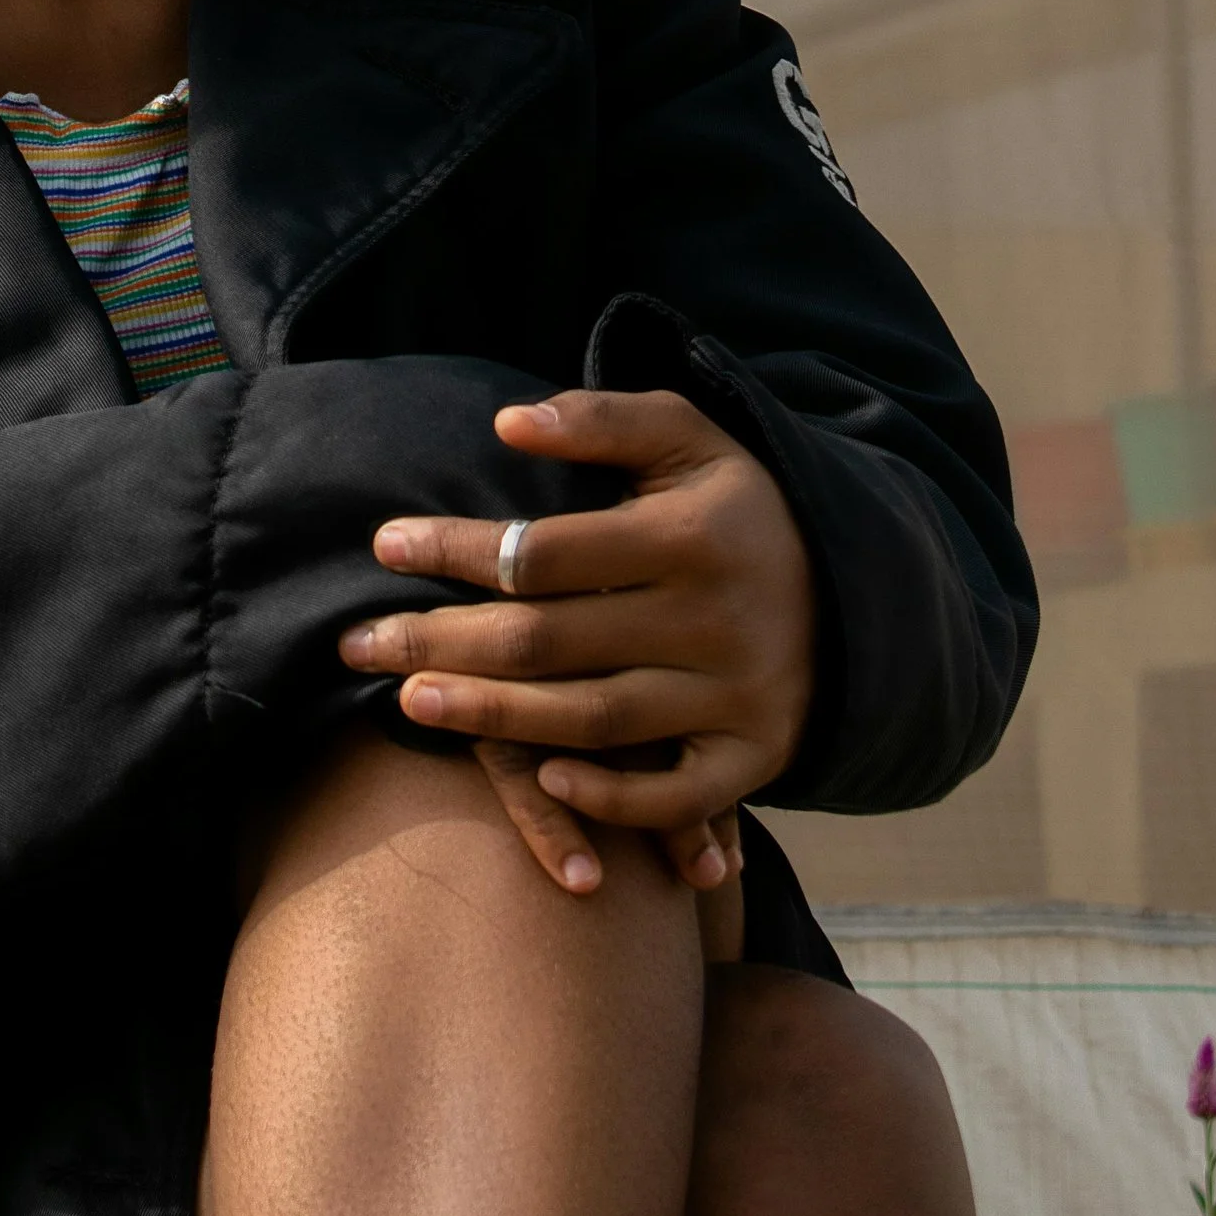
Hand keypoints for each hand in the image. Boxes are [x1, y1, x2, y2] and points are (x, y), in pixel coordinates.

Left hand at [338, 387, 813, 886]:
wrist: (856, 588)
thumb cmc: (736, 505)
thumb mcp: (688, 437)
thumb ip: (601, 420)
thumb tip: (507, 422)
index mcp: (690, 537)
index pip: (547, 552)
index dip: (457, 548)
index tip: (383, 545)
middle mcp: (713, 621)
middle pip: (551, 642)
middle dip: (443, 641)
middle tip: (358, 644)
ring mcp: (736, 697)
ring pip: (594, 719)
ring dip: (494, 717)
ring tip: (410, 703)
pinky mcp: (755, 757)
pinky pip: (676, 793)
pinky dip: (611, 795)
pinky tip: (541, 776)